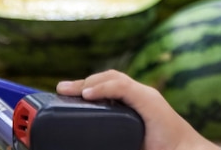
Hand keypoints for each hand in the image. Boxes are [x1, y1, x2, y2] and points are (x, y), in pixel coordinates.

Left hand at [57, 70, 220, 149]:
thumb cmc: (159, 148)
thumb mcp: (127, 140)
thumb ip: (109, 136)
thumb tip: (85, 141)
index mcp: (133, 106)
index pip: (108, 87)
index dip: (87, 87)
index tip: (64, 95)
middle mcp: (139, 96)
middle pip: (108, 78)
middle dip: (82, 83)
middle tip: (60, 90)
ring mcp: (145, 96)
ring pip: (114, 78)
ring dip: (89, 82)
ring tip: (69, 90)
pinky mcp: (149, 100)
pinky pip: (122, 87)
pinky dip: (104, 88)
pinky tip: (88, 93)